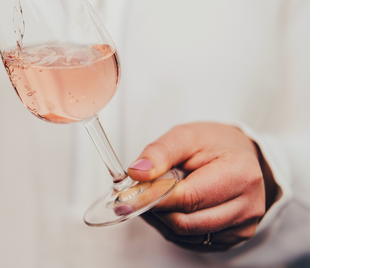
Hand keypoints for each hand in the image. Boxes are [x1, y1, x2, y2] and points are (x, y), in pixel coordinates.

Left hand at [126, 122, 277, 252]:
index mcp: (240, 175)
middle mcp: (247, 206)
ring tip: (160, 195)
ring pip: (186, 235)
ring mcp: (242, 226)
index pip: (189, 198)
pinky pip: (193, 241)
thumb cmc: (215, 144)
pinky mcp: (233, 239)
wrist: (240, 155)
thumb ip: (160, 153)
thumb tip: (138, 173)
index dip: (154, 197)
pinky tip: (173, 207)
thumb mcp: (185, 136)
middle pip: (186, 222)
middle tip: (141, 192)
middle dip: (157, 209)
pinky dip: (174, 227)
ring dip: (163, 219)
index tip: (130, 194)